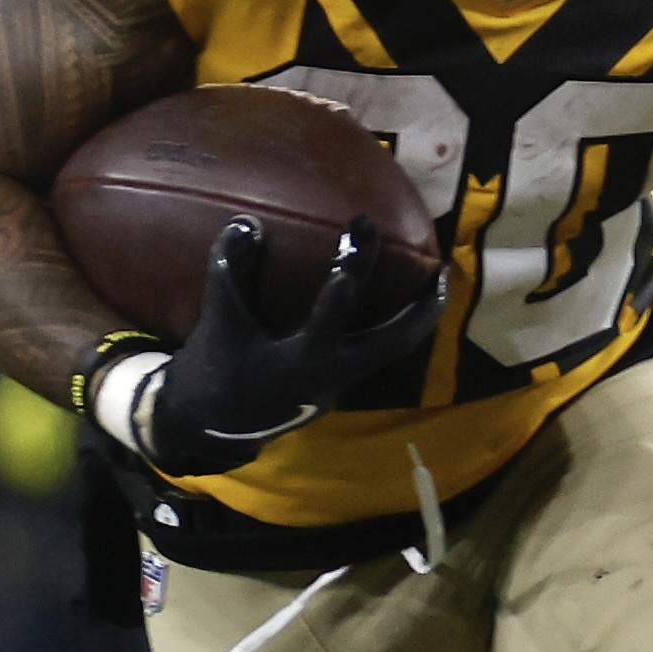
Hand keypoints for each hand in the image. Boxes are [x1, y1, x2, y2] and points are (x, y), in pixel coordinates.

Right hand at [138, 218, 438, 478]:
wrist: (210, 429)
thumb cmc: (214, 374)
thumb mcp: (218, 323)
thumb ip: (230, 272)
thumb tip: (247, 221)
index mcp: (304, 360)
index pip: (336, 309)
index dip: (352, 267)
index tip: (362, 227)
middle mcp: (334, 374)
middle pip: (397, 342)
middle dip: (422, 307)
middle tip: (442, 269)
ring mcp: (340, 383)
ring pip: (394, 351)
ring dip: (416, 319)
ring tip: (434, 284)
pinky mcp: (337, 385)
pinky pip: (377, 352)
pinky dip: (392, 326)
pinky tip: (395, 301)